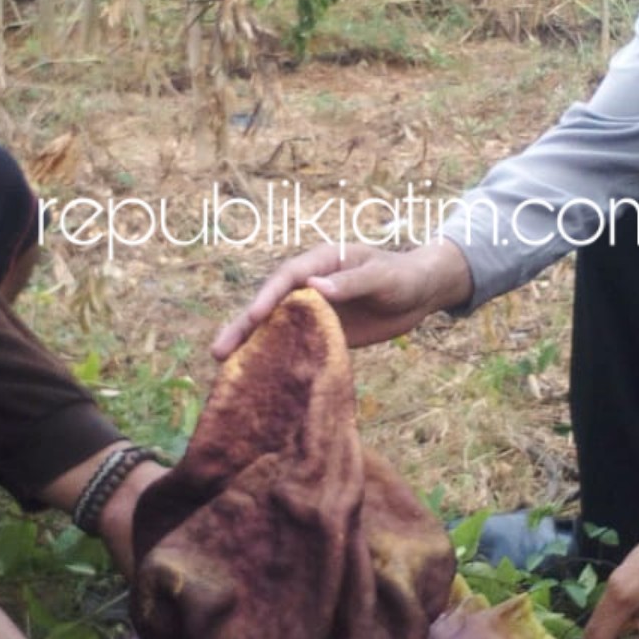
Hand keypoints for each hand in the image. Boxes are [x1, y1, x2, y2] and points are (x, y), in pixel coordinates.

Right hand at [209, 241, 472, 359]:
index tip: (255, 316)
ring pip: (276, 327)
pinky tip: (258, 376)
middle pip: (270, 304)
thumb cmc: (402, 276)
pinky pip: (295, 345)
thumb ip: (351, 282)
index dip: (269, 296)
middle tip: (218, 351)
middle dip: (244, 326)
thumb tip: (314, 286)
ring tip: (223, 365)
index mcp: (321, 262)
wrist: (420, 292)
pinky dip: (276, 358)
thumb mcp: (381, 276)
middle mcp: (309, 285)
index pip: (287, 277)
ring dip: (251, 345)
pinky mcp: (321, 333)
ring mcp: (313, 310)